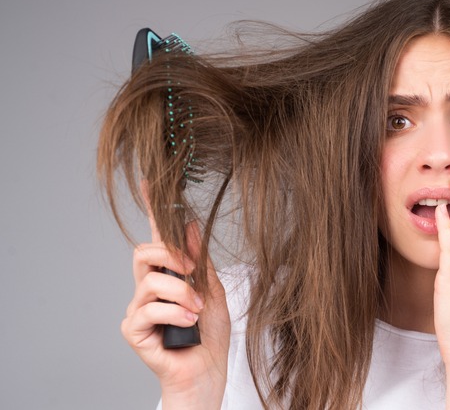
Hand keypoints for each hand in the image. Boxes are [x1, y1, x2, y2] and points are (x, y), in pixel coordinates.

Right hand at [120, 182, 229, 407]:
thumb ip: (198, 261)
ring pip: (149, 280)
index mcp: (168, 274)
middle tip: (193, 272)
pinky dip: (174, 313)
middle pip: (144, 252)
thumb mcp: (212, 291)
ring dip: (181, 292)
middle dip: (171, 256)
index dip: (153, 210)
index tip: (151, 181)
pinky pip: (149, 308)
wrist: (207, 370)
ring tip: (197, 310)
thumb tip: (189, 225)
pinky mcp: (133, 329)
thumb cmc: (210, 334)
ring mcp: (138, 308)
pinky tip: (188, 324)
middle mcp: (148, 287)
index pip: (156, 237)